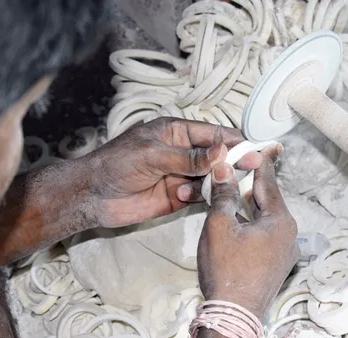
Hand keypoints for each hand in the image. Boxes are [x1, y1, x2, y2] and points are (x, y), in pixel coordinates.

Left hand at [85, 117, 261, 227]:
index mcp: (176, 132)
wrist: (93, 196)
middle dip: (232, 161)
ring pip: (211, 176)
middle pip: (216, 156)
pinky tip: (184, 195)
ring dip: (215, 180)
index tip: (255, 148)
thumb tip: (221, 153)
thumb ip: (188, 157)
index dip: (233, 140)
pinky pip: (200, 195)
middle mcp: (183, 152)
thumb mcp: (153, 155)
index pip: (212, 134)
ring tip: (216, 184)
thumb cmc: (117, 165)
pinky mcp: (178, 196)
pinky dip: (200, 196)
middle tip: (252, 168)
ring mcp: (182, 175)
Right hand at [197, 144, 299, 318]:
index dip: (259, 163)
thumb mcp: (219, 226)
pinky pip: (265, 234)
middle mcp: (289, 235)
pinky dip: (251, 222)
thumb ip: (223, 194)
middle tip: (240, 166)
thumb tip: (223, 170)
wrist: (233, 314)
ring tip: (234, 190)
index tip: (258, 147)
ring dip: (249, 205)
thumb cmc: (227, 270)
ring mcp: (284, 252)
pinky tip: (238, 220)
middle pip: (268, 200)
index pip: (269, 183)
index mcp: (281, 221)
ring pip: (265, 218)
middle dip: (251, 184)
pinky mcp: (276, 264)